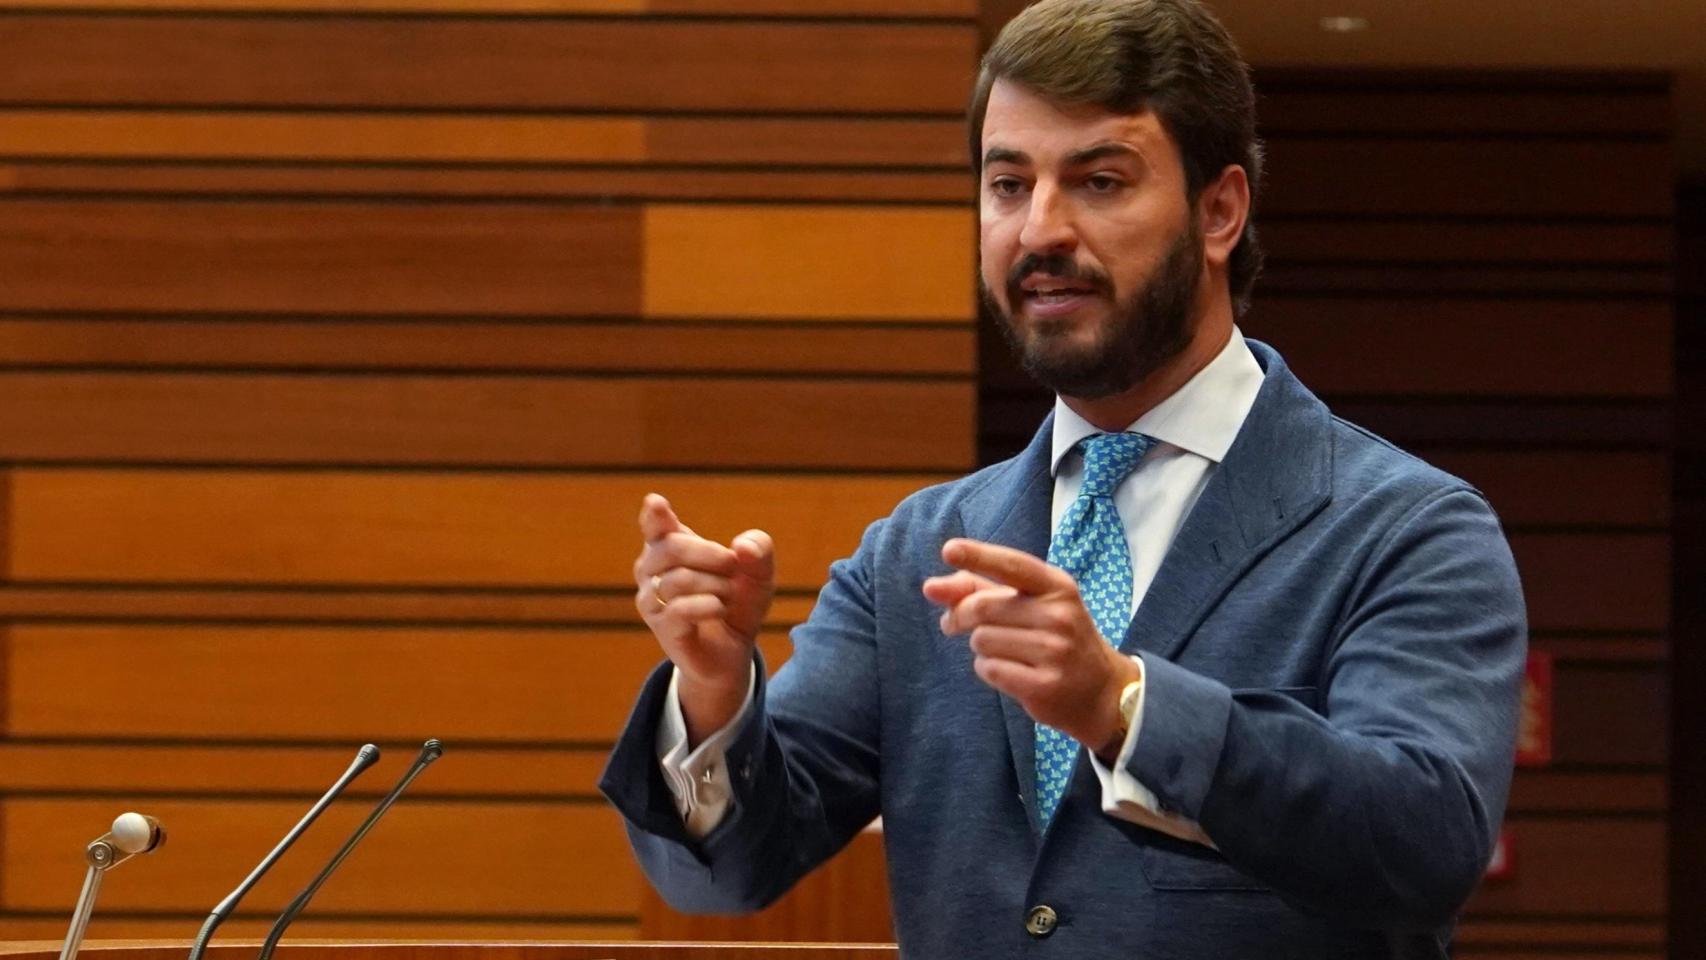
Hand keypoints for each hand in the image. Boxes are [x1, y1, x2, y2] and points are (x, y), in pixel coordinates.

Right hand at [634, 493, 774, 744]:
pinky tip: (719, 609)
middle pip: (671, 547)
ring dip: (716, 585)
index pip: (655, 526)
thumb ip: (759, 551)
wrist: (733, 653)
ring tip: (728, 597)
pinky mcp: (662, 628)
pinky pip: (680, 609)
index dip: (654, 515)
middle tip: (733, 566)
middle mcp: (652, 571)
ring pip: (678, 579)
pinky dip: (708, 606)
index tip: (656, 503)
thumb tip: (742, 545)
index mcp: (670, 548)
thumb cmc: (738, 604)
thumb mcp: (758, 574)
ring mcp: (652, 601)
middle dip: (709, 553)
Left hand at [922, 538, 1136, 751]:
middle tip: (952, 624)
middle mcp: (1060, 615)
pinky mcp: (1044, 685)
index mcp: (1058, 586)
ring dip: (980, 646)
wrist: (1101, 691)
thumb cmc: (1056, 639)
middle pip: (982, 607)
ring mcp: (1055, 652)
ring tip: (1003, 651)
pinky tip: (1010, 671)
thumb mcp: (1032, 605)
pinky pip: (989, 669)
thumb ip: (981, 589)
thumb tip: (933, 587)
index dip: (979, 556)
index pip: (1012, 566)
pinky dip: (988, 669)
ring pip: (982, 640)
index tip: (949, 550)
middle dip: (959, 615)